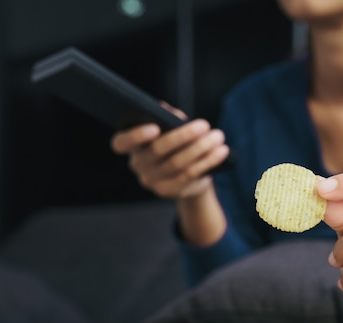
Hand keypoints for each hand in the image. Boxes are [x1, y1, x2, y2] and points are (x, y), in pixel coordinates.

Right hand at [111, 115, 229, 199]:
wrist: (189, 174)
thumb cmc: (177, 143)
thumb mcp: (171, 127)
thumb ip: (167, 117)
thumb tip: (167, 111)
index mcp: (133, 145)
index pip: (121, 143)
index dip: (135, 136)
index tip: (155, 127)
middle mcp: (137, 164)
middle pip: (159, 150)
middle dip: (184, 136)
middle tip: (205, 125)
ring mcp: (151, 180)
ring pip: (178, 163)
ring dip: (201, 148)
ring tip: (218, 137)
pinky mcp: (168, 191)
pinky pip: (190, 175)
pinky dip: (207, 161)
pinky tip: (221, 152)